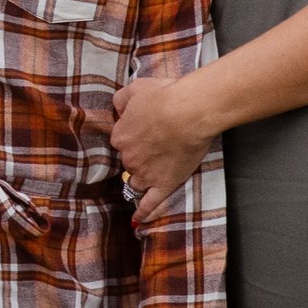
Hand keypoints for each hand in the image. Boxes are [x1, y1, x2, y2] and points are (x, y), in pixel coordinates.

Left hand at [111, 70, 215, 207]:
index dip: (133, 134)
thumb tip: (118, 110)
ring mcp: (145, 174)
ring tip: (152, 173)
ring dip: (141, 178)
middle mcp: (128, 158)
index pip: (120, 140)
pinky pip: (150, 203)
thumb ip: (120, 100)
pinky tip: (138, 220)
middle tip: (156, 144)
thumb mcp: (135, 88)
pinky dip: (143, 212)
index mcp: (120, 136)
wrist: (188, 112)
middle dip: (139, 155)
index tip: (145, 129)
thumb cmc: (164, 96)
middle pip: (129, 161)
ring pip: (136, 181)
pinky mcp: (164, 184)